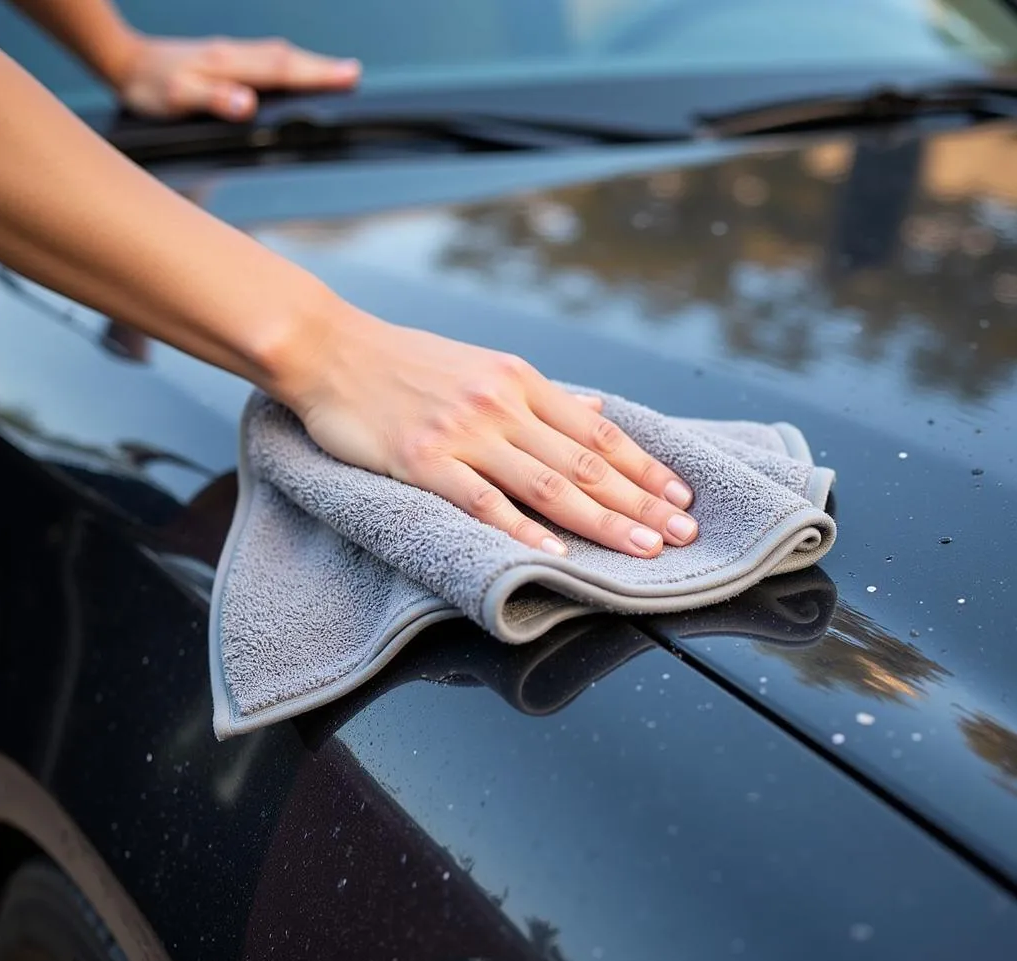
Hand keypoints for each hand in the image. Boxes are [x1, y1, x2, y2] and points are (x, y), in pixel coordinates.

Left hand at [113, 36, 360, 119]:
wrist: (123, 60)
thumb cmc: (148, 86)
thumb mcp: (175, 98)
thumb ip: (213, 100)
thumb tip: (247, 104)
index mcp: (227, 64)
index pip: (280, 70)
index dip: (315, 75)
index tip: (348, 77)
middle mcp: (233, 54)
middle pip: (286, 59)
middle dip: (322, 68)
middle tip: (355, 75)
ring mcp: (231, 53)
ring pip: (278, 56)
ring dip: (309, 64)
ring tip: (338, 73)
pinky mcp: (226, 56)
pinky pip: (267, 59)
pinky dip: (290, 65)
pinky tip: (297, 72)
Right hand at [290, 318, 697, 557]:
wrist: (330, 350)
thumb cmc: (406, 362)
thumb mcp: (484, 365)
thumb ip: (543, 396)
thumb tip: (598, 411)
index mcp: (520, 381)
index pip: (598, 432)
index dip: (646, 466)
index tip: (682, 496)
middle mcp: (501, 405)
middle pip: (585, 464)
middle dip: (641, 502)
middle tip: (685, 535)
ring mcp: (464, 434)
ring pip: (547, 485)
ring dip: (603, 521)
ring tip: (646, 550)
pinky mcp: (423, 461)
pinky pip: (483, 502)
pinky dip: (523, 531)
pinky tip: (557, 554)